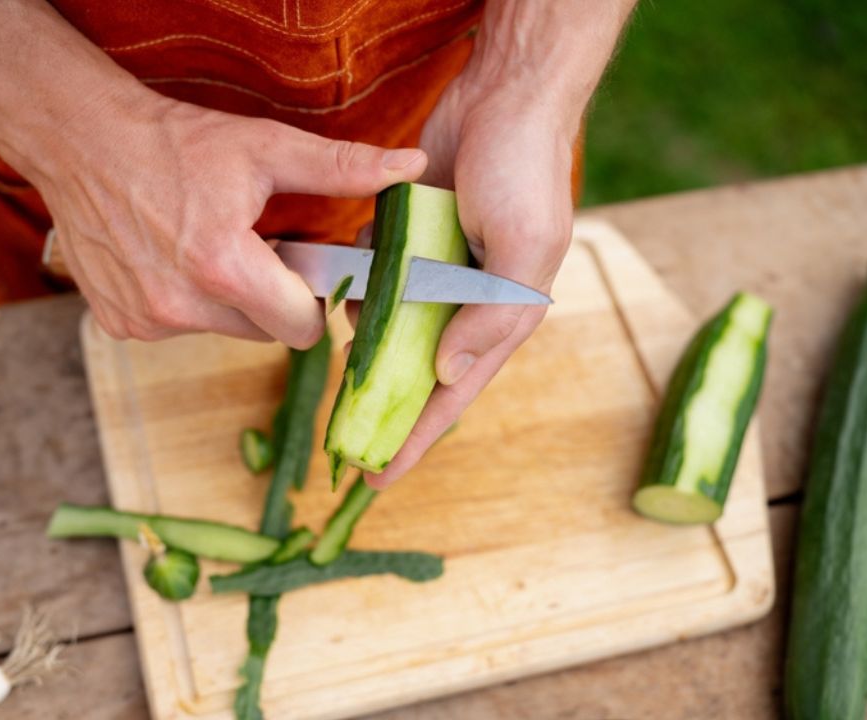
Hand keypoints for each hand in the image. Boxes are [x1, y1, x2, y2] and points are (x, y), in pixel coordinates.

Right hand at [21, 86, 425, 347]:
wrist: (82, 141)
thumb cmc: (175, 142)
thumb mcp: (264, 148)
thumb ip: (341, 168)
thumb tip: (409, 167)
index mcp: (222, 267)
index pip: (301, 330)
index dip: (310, 301)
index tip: (301, 268)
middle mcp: (180, 306)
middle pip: (262, 332)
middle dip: (268, 298)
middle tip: (251, 246)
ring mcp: (145, 321)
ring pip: (220, 331)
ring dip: (224, 300)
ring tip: (205, 245)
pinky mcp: (118, 325)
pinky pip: (177, 328)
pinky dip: (182, 301)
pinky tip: (168, 257)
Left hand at [365, 74, 579, 486]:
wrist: (505, 97)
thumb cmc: (526, 172)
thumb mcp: (524, 249)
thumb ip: (491, 316)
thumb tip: (448, 376)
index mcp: (501, 314)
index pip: (454, 395)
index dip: (417, 439)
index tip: (378, 478)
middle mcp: (467, 301)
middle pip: (418, 372)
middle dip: (383, 408)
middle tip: (343, 444)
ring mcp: (438, 269)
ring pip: (393, 326)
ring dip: (366, 343)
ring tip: (340, 360)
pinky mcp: (411, 237)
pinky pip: (379, 276)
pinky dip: (361, 288)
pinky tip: (343, 294)